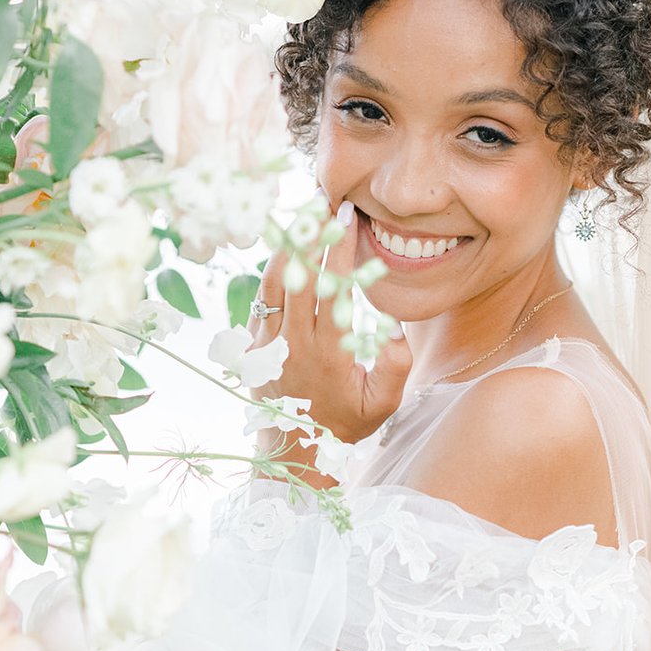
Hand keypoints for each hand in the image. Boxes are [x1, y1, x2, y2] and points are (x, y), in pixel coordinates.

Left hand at [247, 200, 412, 443]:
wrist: (297, 450)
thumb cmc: (348, 424)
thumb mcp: (384, 403)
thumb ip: (397, 364)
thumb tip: (393, 322)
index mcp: (329, 352)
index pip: (331, 288)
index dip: (339, 250)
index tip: (347, 218)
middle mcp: (294, 344)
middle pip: (298, 274)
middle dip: (311, 234)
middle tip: (322, 200)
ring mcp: (268, 343)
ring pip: (273, 282)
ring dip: (287, 245)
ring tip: (301, 215)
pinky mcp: (253, 346)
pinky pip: (261, 299)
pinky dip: (272, 269)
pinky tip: (285, 248)